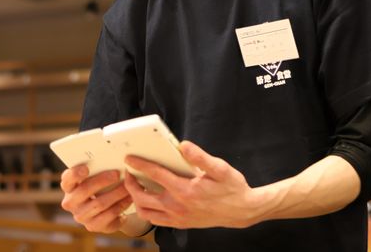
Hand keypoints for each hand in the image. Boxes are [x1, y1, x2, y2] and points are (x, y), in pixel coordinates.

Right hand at [59, 165, 133, 232]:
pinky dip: (121, 205)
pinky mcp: (93, 226)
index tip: (86, 168)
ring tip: (128, 185)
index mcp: (69, 186)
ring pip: (99, 203)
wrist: (107, 208)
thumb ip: (98, 167)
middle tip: (117, 174)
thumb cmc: (101, 185)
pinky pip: (108, 215)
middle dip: (102, 181)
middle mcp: (71, 202)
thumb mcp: (96, 175)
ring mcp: (81, 216)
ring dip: (116, 193)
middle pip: (84, 190)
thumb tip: (112, 158)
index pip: (67, 179)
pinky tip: (130, 198)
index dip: (75, 174)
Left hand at [123, 140, 259, 228]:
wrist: (242, 211)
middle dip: (131, 184)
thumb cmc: (232, 188)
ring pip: (146, 212)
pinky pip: (155, 221)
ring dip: (136, 199)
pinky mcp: (180, 224)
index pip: (155, 175)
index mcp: (185, 190)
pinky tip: (149, 200)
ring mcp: (178, 218)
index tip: (130, 158)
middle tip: (128, 173)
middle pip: (142, 196)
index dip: (140, 164)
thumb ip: (200, 157)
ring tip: (135, 187)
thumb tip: (183, 145)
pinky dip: (147, 211)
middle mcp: (178, 206)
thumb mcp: (220, 168)